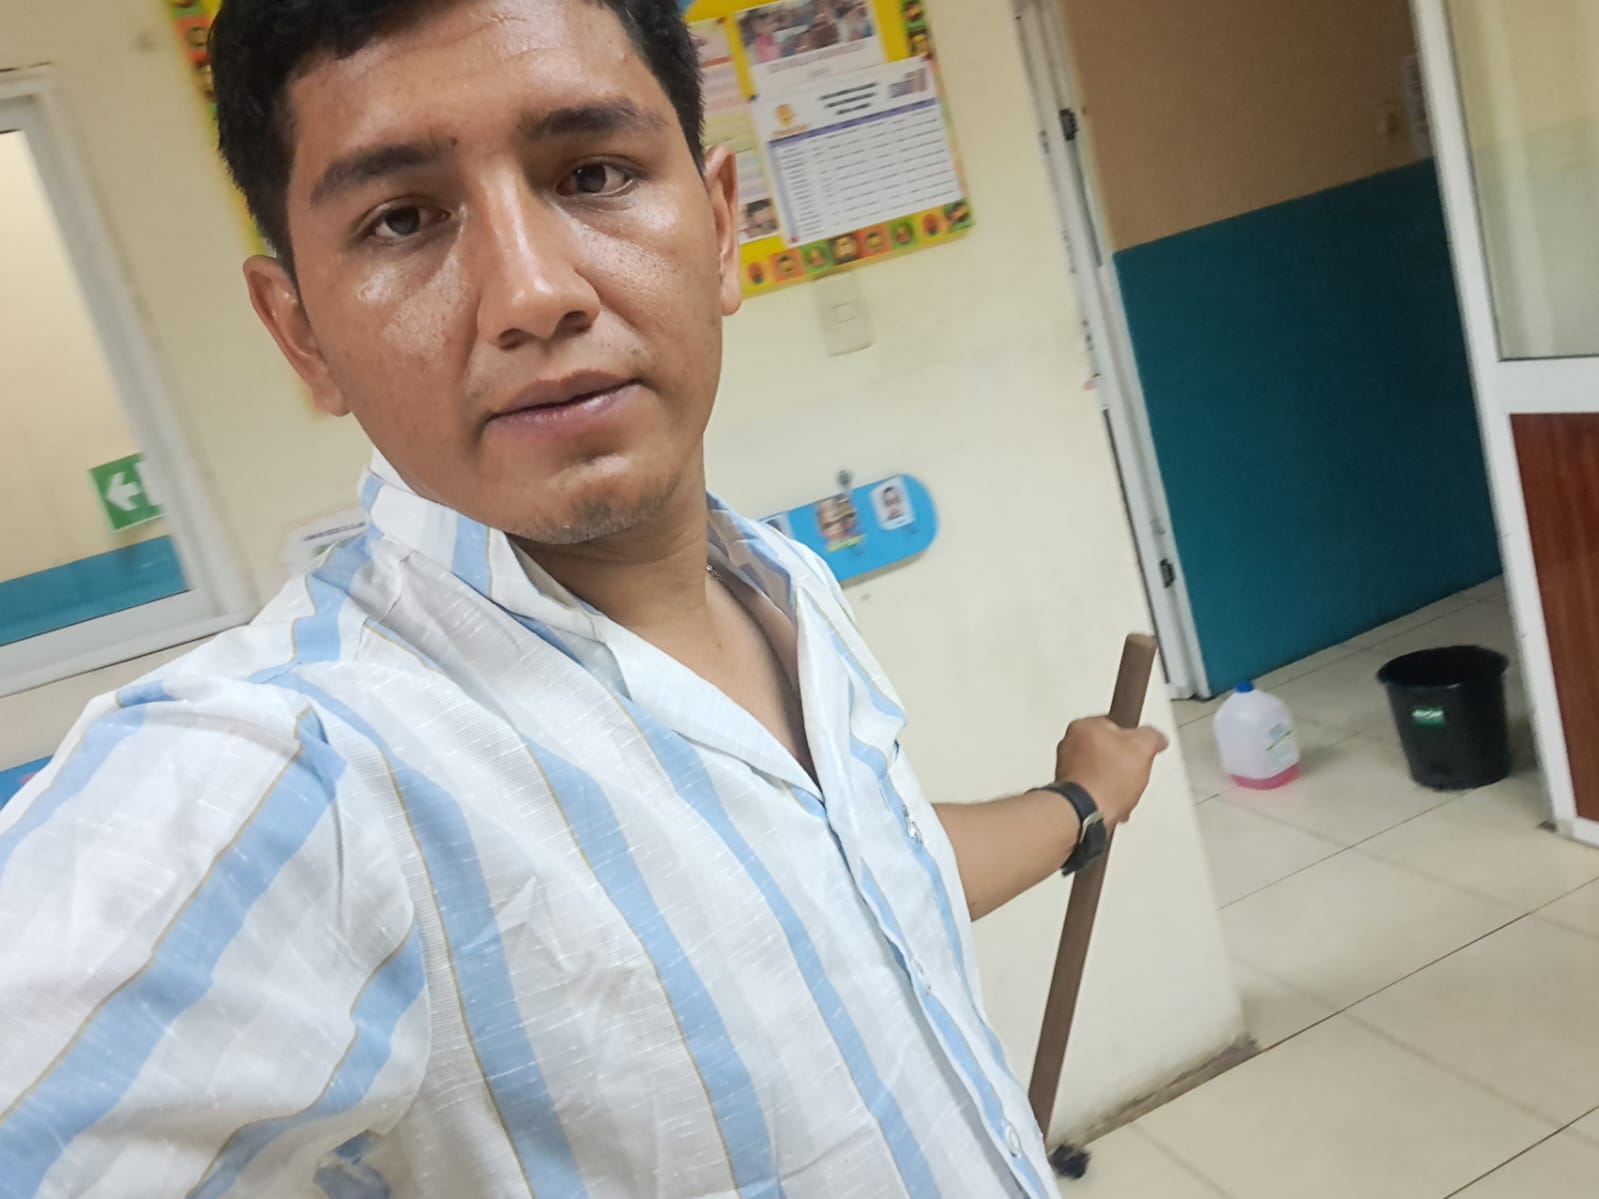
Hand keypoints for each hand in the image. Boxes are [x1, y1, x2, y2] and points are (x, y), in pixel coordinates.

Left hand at [1053, 717, 1169, 828]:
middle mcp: (1069, 744)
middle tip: (1132, 771)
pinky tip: (1115, 803)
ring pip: (1100, 771)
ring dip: (1115, 782)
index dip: (1132, 736)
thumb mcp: (1142, 747)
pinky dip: (1105, 795)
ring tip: (1124, 791)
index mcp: (1083, 726)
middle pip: (1107, 749)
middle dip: (1123, 763)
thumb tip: (1156, 738)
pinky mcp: (1068, 790)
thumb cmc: (1106, 779)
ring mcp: (1066, 768)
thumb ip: (1152, 736)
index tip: (1139, 745)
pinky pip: (1093, 788)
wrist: (1087, 813)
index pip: (1114, 723)